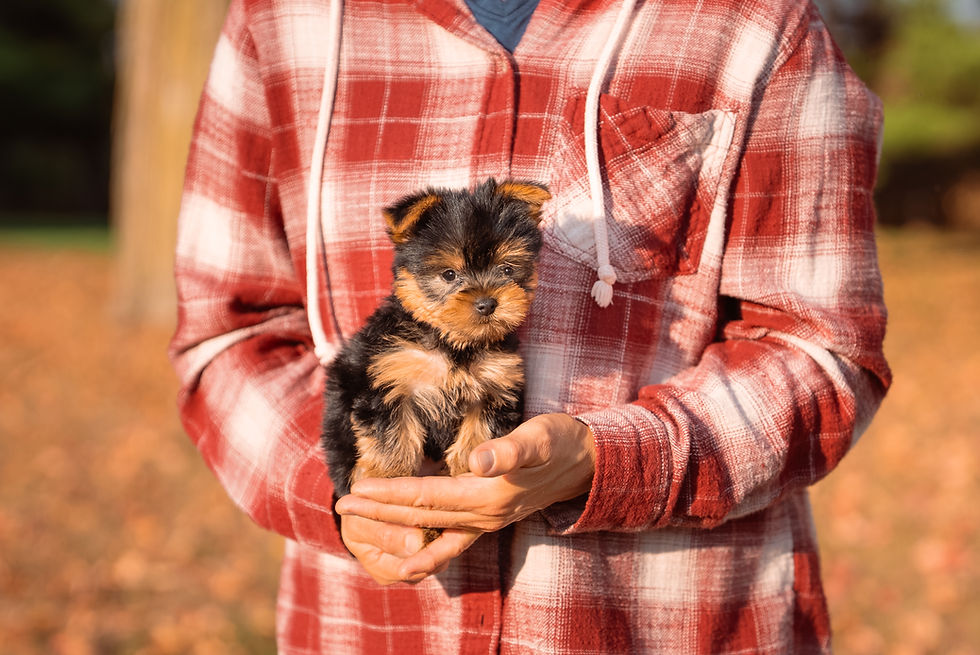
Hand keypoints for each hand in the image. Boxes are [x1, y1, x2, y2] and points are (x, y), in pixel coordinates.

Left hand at [335, 413, 594, 581]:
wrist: (588, 463)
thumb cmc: (561, 443)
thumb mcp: (539, 437)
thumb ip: (508, 450)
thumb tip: (476, 460)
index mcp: (487, 495)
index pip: (426, 496)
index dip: (389, 493)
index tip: (355, 490)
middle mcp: (482, 515)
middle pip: (419, 517)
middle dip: (378, 513)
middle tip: (340, 508)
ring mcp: (485, 522)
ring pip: (429, 529)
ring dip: (393, 528)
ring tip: (360, 528)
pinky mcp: (489, 519)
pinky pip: (450, 542)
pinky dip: (427, 552)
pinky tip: (408, 559)